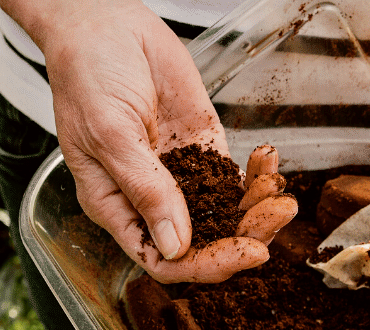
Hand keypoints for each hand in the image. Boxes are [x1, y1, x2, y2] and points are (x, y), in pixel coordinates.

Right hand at [19, 0, 293, 282]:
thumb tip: (175, 246)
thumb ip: (144, 188)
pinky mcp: (202, 148)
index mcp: (115, 207)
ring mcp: (179, 175)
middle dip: (245, 235)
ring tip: (281, 193)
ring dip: (258, 209)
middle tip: (278, 216)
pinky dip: (258, 175)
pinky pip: (234, 177)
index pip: (164, 258)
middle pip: (204, 242)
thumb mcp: (110, 133)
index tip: (246, 252)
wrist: (103, 23)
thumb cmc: (87, 74)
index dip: (206, 265)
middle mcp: (149, 199)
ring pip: (225, 213)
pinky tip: (270, 161)